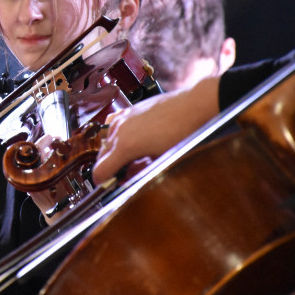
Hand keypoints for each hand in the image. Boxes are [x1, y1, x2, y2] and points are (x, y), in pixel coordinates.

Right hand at [93, 76, 221, 185]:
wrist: (195, 107)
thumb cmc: (184, 133)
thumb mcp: (161, 160)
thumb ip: (139, 172)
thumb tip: (128, 179)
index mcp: (125, 146)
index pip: (100, 171)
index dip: (104, 183)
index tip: (109, 187)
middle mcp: (119, 130)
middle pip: (101, 156)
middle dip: (109, 168)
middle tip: (122, 177)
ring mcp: (123, 117)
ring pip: (107, 141)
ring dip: (114, 153)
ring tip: (131, 160)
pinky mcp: (130, 110)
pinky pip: (114, 126)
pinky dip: (117, 136)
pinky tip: (130, 140)